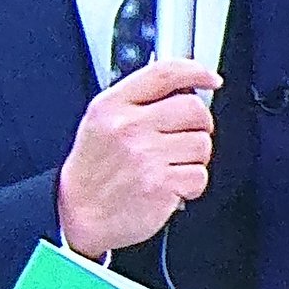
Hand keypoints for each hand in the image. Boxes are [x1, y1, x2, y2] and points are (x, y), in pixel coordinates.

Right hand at [58, 59, 220, 257]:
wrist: (77, 216)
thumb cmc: (94, 170)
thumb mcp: (101, 122)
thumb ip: (138, 100)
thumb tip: (186, 87)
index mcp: (112, 106)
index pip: (165, 73)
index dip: (196, 71)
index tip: (210, 78)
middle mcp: (129, 127)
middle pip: (194, 109)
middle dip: (199, 124)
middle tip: (185, 138)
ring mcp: (146, 156)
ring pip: (202, 143)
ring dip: (195, 157)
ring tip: (171, 165)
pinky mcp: (161, 184)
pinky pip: (199, 175)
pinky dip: (191, 184)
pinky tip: (170, 186)